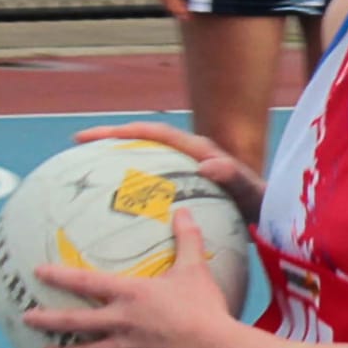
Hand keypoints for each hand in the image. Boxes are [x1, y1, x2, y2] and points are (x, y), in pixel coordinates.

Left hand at [28, 210, 236, 347]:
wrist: (215, 347)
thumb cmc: (204, 306)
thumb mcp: (195, 268)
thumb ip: (187, 239)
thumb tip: (183, 211)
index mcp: (130, 294)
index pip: (87, 282)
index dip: (60, 276)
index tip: (38, 272)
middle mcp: (122, 320)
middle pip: (77, 320)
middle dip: (48, 319)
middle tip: (27, 319)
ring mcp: (130, 346)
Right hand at [74, 119, 263, 226]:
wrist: (269, 215)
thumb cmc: (261, 205)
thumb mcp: (250, 192)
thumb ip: (234, 177)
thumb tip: (209, 164)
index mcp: (198, 150)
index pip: (155, 133)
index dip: (124, 131)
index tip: (94, 136)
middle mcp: (188, 155)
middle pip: (141, 140)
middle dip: (110, 139)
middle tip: (78, 144)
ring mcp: (183, 171)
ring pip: (143, 161)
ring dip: (117, 161)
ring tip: (85, 171)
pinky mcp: (182, 188)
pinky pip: (151, 185)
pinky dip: (131, 189)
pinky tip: (111, 211)